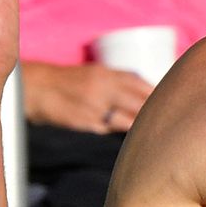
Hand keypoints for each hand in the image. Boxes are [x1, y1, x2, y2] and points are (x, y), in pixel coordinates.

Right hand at [20, 58, 152, 133]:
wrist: (36, 89)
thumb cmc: (69, 82)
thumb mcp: (95, 73)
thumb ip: (119, 81)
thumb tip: (146, 92)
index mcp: (107, 74)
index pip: (142, 84)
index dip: (157, 95)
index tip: (169, 102)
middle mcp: (103, 88)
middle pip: (140, 104)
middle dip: (152, 113)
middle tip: (163, 121)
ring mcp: (95, 107)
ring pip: (129, 121)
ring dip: (138, 126)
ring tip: (147, 132)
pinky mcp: (86, 123)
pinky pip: (109, 131)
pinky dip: (116, 132)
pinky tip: (120, 133)